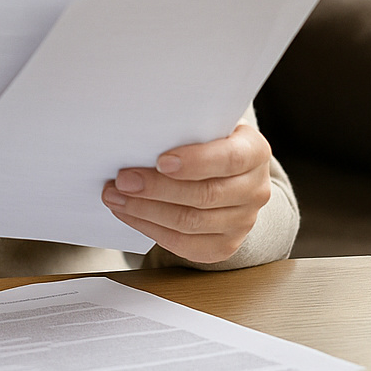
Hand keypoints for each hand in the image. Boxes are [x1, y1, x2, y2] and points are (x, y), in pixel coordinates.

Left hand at [103, 123, 272, 263]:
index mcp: (254, 152)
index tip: (161, 161)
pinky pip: (184, 244)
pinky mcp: (224, 245)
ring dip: (145, 210)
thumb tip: (141, 132)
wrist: (226, 175)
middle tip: (122, 180)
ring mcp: (243, 221)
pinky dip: (150, 229)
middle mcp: (255, 189)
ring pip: (191, 222)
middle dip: (157, 188)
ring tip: (115, 196)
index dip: (195, 162)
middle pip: (205, 195)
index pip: (229, 159)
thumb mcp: (203, 125)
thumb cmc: (205, 142)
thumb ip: (183, 128)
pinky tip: (128, 214)